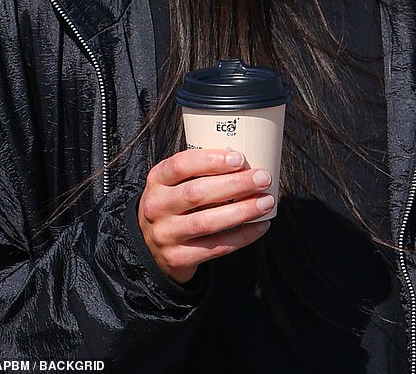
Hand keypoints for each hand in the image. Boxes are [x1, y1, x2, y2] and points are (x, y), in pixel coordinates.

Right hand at [137, 148, 273, 283]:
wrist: (149, 247)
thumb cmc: (172, 205)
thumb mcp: (173, 183)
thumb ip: (199, 171)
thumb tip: (244, 163)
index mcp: (157, 180)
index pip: (181, 165)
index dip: (210, 160)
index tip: (239, 158)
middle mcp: (157, 206)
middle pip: (197, 193)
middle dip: (235, 185)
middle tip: (262, 178)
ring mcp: (165, 234)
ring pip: (207, 222)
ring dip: (242, 211)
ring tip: (266, 202)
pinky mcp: (177, 258)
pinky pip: (215, 247)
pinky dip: (241, 236)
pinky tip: (260, 226)